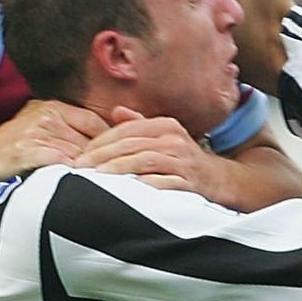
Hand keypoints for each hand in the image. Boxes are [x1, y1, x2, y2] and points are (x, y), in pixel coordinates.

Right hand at [0, 99, 107, 195]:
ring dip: (88, 171)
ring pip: (79, 155)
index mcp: (52, 108)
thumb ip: (69, 130)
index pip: (95, 122)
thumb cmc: (14, 152)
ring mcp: (36, 133)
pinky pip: (62, 164)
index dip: (108, 142)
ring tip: (96, 184)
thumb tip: (107, 142)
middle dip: (99, 160)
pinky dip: (72, 176)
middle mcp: (46, 116)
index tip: (116, 157)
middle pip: (90, 141)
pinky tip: (76, 186)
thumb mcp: (41, 130)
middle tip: (109, 176)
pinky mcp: (27, 151)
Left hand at [75, 107, 225, 193]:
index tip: (82, 154)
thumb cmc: (186, 160)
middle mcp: (175, 140)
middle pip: (132, 144)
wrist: (220, 180)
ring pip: (145, 160)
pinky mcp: (190, 182)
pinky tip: (128, 189)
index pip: (127, 129)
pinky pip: (164, 182)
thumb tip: (116, 111)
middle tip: (81, 167)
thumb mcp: (165, 137)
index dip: (101, 141)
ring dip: (118, 169)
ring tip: (97, 177)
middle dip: (102, 156)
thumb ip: (140, 125)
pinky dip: (145, 185)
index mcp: (166, 126)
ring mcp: (183, 161)